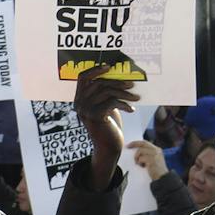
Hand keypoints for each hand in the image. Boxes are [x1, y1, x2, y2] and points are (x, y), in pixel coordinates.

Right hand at [73, 65, 136, 188]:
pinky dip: (125, 104)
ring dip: (125, 94)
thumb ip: (105, 94)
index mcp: (79, 99)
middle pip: (99, 83)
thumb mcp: (105, 107)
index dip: (95, 70)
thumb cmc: (109, 125)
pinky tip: (132, 109)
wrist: (108, 147)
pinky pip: (112, 102)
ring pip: (107, 91)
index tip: (109, 67)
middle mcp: (79, 103)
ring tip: (136, 98)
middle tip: (132, 85)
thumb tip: (119, 78)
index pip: (82, 78)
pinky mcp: (95, 116)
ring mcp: (85, 110)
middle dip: (118, 82)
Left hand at [126, 139, 168, 181]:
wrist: (162, 177)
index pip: (145, 142)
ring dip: (136, 157)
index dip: (136, 142)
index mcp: (157, 149)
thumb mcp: (153, 159)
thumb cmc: (155, 170)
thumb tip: (135, 151)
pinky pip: (141, 158)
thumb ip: (147, 154)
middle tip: (127, 147)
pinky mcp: (152, 160)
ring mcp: (155, 154)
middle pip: (143, 143)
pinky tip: (142, 166)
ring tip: (139, 163)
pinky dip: (139, 162)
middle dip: (134, 144)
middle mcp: (157, 150)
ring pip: (140, 151)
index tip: (129, 144)